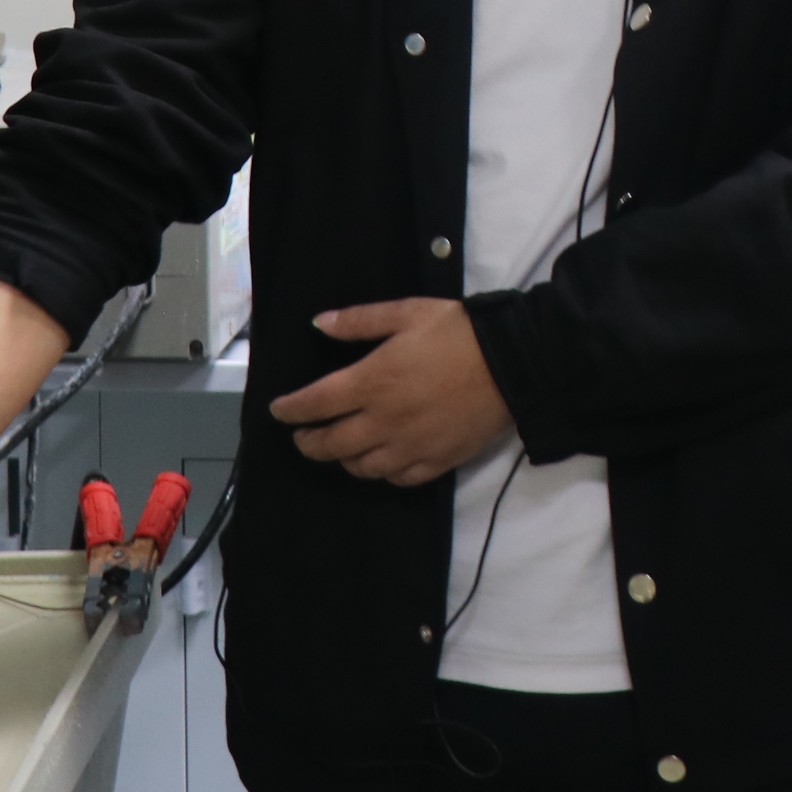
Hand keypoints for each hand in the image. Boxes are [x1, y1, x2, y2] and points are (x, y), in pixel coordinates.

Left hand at [274, 297, 513, 483]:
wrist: (511, 363)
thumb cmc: (457, 332)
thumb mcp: (407, 313)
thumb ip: (360, 321)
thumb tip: (319, 324)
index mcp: (371, 382)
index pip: (314, 404)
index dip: (290, 410)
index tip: (279, 410)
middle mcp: (382, 421)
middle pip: (330, 445)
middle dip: (307, 442)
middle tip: (302, 436)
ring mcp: (409, 446)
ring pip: (360, 467)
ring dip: (342, 459)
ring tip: (340, 448)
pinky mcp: (435, 462)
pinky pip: (397, 478)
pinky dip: (381, 473)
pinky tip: (380, 462)